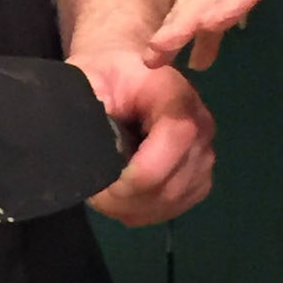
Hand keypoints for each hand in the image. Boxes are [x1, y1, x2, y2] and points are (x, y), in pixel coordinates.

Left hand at [71, 48, 214, 225]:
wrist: (128, 72)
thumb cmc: (106, 72)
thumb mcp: (87, 75)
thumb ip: (86, 102)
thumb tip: (79, 136)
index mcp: (176, 95)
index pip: (176, 139)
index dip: (141, 173)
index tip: (105, 184)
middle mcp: (201, 126)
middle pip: (172, 182)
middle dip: (128, 198)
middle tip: (92, 191)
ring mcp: (203, 153)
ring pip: (172, 201)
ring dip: (133, 207)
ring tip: (102, 193)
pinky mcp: (199, 175)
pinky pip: (174, 208)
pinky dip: (144, 211)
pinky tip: (122, 198)